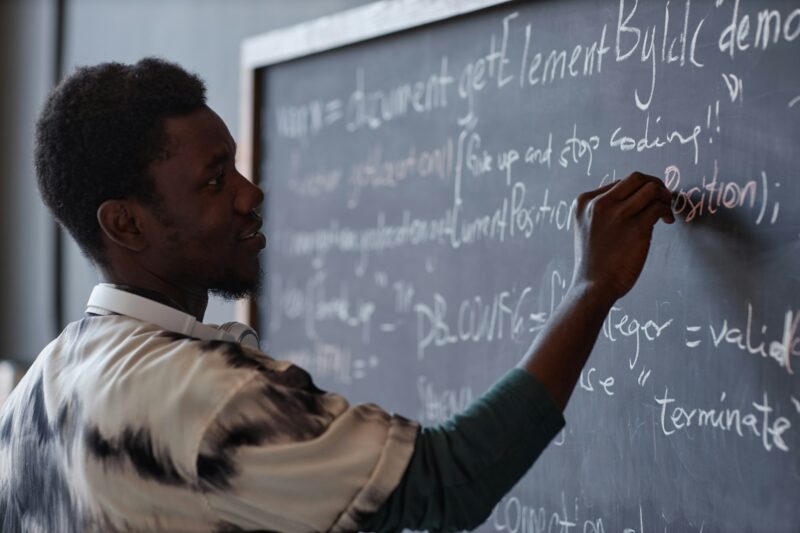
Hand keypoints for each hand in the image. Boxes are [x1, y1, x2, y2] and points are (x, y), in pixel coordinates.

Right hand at [572, 172, 673, 302]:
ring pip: (651, 188)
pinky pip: (659, 207)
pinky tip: (667, 221)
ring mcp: (618, 214)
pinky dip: (667, 211)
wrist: (593, 286)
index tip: (645, 202)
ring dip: (664, 196)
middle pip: (636, 178)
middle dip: (655, 184)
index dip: (636, 191)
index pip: (618, 183)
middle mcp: (599, 204)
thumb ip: (602, 211)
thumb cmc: (593, 261)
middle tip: (663, 198)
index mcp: (584, 202)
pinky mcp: (636, 227)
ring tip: (666, 209)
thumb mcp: (587, 227)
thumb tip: (632, 199)